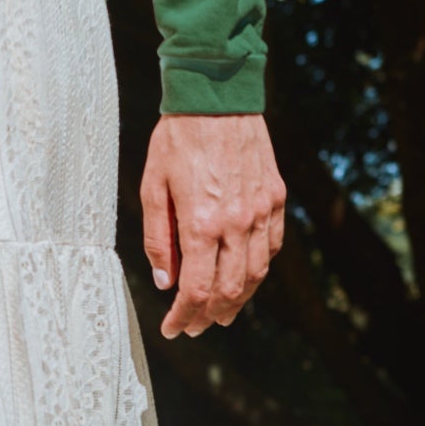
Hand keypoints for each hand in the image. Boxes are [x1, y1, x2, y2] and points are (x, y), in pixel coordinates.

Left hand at [140, 113, 285, 339]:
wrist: (218, 96)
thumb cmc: (176, 139)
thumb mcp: (152, 186)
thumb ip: (158, 238)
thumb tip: (165, 281)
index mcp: (201, 222)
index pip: (197, 290)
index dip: (184, 317)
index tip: (172, 329)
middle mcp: (237, 222)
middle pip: (229, 290)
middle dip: (209, 316)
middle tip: (193, 327)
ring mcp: (261, 211)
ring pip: (255, 274)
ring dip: (237, 301)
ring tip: (218, 313)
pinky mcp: (275, 198)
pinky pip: (271, 247)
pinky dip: (257, 270)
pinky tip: (242, 277)